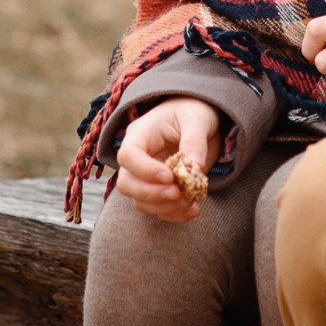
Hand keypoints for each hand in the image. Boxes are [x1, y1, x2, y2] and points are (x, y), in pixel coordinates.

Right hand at [114, 96, 221, 222]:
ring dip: (164, 207)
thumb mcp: (198, 119)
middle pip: (127, 183)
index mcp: (140, 133)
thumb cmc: (194, 111)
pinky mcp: (159, 189)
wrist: (199, 120)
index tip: (170, 176)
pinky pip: (158, 209)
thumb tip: (195, 167)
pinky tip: (194, 209)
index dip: (144, 170)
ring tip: (190, 202)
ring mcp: (146, 176)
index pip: (128, 156)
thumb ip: (195, 141)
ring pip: (140, 201)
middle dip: (151, 194)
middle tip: (178, 194)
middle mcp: (138, 157)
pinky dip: (174, 214)